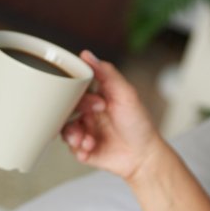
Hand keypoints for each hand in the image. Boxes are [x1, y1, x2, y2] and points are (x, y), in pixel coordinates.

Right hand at [61, 50, 166, 181]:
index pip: (75, 90)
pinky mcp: (84, 150)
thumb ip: (107, 73)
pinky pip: (71, 149)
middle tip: (86, 121)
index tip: (98, 104)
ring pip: (65, 130)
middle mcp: (88, 114)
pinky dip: (78, 150)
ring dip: (72, 135)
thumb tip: (86, 54)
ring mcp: (85, 132)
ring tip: (86, 141)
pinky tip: (89, 150)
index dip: (80, 95)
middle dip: (71, 116)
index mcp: (95, 97)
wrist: (144, 156)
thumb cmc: (138, 123)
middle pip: (65, 110)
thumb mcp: (125, 94)